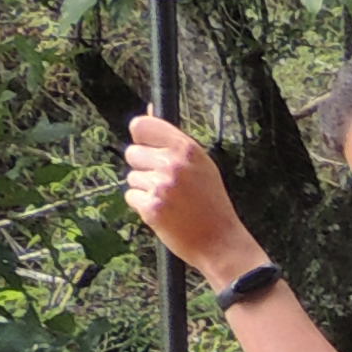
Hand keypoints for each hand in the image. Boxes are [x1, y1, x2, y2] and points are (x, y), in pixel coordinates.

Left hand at [118, 113, 264, 284]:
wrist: (220, 241)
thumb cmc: (211, 204)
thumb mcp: (201, 165)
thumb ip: (173, 142)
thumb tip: (148, 110)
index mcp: (187, 149)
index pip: (141, 126)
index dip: (141, 138)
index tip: (148, 148)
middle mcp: (173, 164)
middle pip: (132, 153)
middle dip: (143, 168)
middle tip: (166, 184)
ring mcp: (161, 186)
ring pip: (132, 177)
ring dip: (144, 189)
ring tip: (169, 201)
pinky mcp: (152, 208)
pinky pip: (131, 197)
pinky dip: (142, 206)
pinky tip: (163, 213)